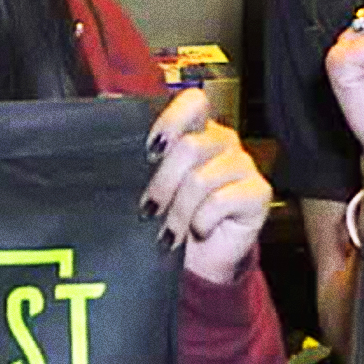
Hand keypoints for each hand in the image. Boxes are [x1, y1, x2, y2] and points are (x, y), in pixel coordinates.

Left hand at [140, 87, 269, 285]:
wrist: (196, 262)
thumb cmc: (168, 219)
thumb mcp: (147, 182)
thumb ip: (136, 148)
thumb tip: (106, 102)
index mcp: (196, 130)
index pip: (193, 102)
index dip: (171, 120)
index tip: (150, 150)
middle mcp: (222, 141)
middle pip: (189, 146)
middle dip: (163, 184)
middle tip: (149, 210)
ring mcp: (242, 165)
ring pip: (201, 178)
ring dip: (179, 212)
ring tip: (169, 231)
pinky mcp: (258, 192)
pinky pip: (222, 201)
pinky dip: (202, 222)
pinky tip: (198, 230)